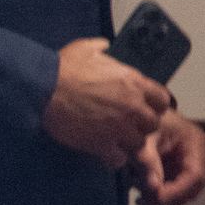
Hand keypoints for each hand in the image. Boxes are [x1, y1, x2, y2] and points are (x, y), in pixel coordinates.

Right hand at [44, 37, 169, 168]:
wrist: (43, 89)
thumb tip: (105, 45)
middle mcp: (131, 105)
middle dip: (142, 125)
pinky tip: (105, 151)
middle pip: (153, 123)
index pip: (162, 99)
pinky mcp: (101, 143)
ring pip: (138, 143)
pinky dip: (113, 158)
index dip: (154, 105)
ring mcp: (118, 126)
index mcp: (133, 82)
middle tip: (130, 125)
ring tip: (116, 139)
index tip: (146, 108)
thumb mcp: (86, 49)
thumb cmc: (61, 69)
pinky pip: (118, 159)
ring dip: (128, 142)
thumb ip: (102, 48)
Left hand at [134, 110, 204, 204]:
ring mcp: (189, 167)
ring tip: (139, 193)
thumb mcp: (143, 138)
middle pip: (192, 190)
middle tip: (142, 200)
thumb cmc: (144, 122)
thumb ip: (147, 160)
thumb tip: (153, 187)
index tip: (155, 198)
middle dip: (167, 200)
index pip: (196, 175)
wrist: (141, 116)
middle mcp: (197, 157)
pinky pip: (173, 194)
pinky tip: (142, 193)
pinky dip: (158, 199)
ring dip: (161, 202)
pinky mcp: (179, 174)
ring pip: (182, 197)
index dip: (177, 191)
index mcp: (195, 143)